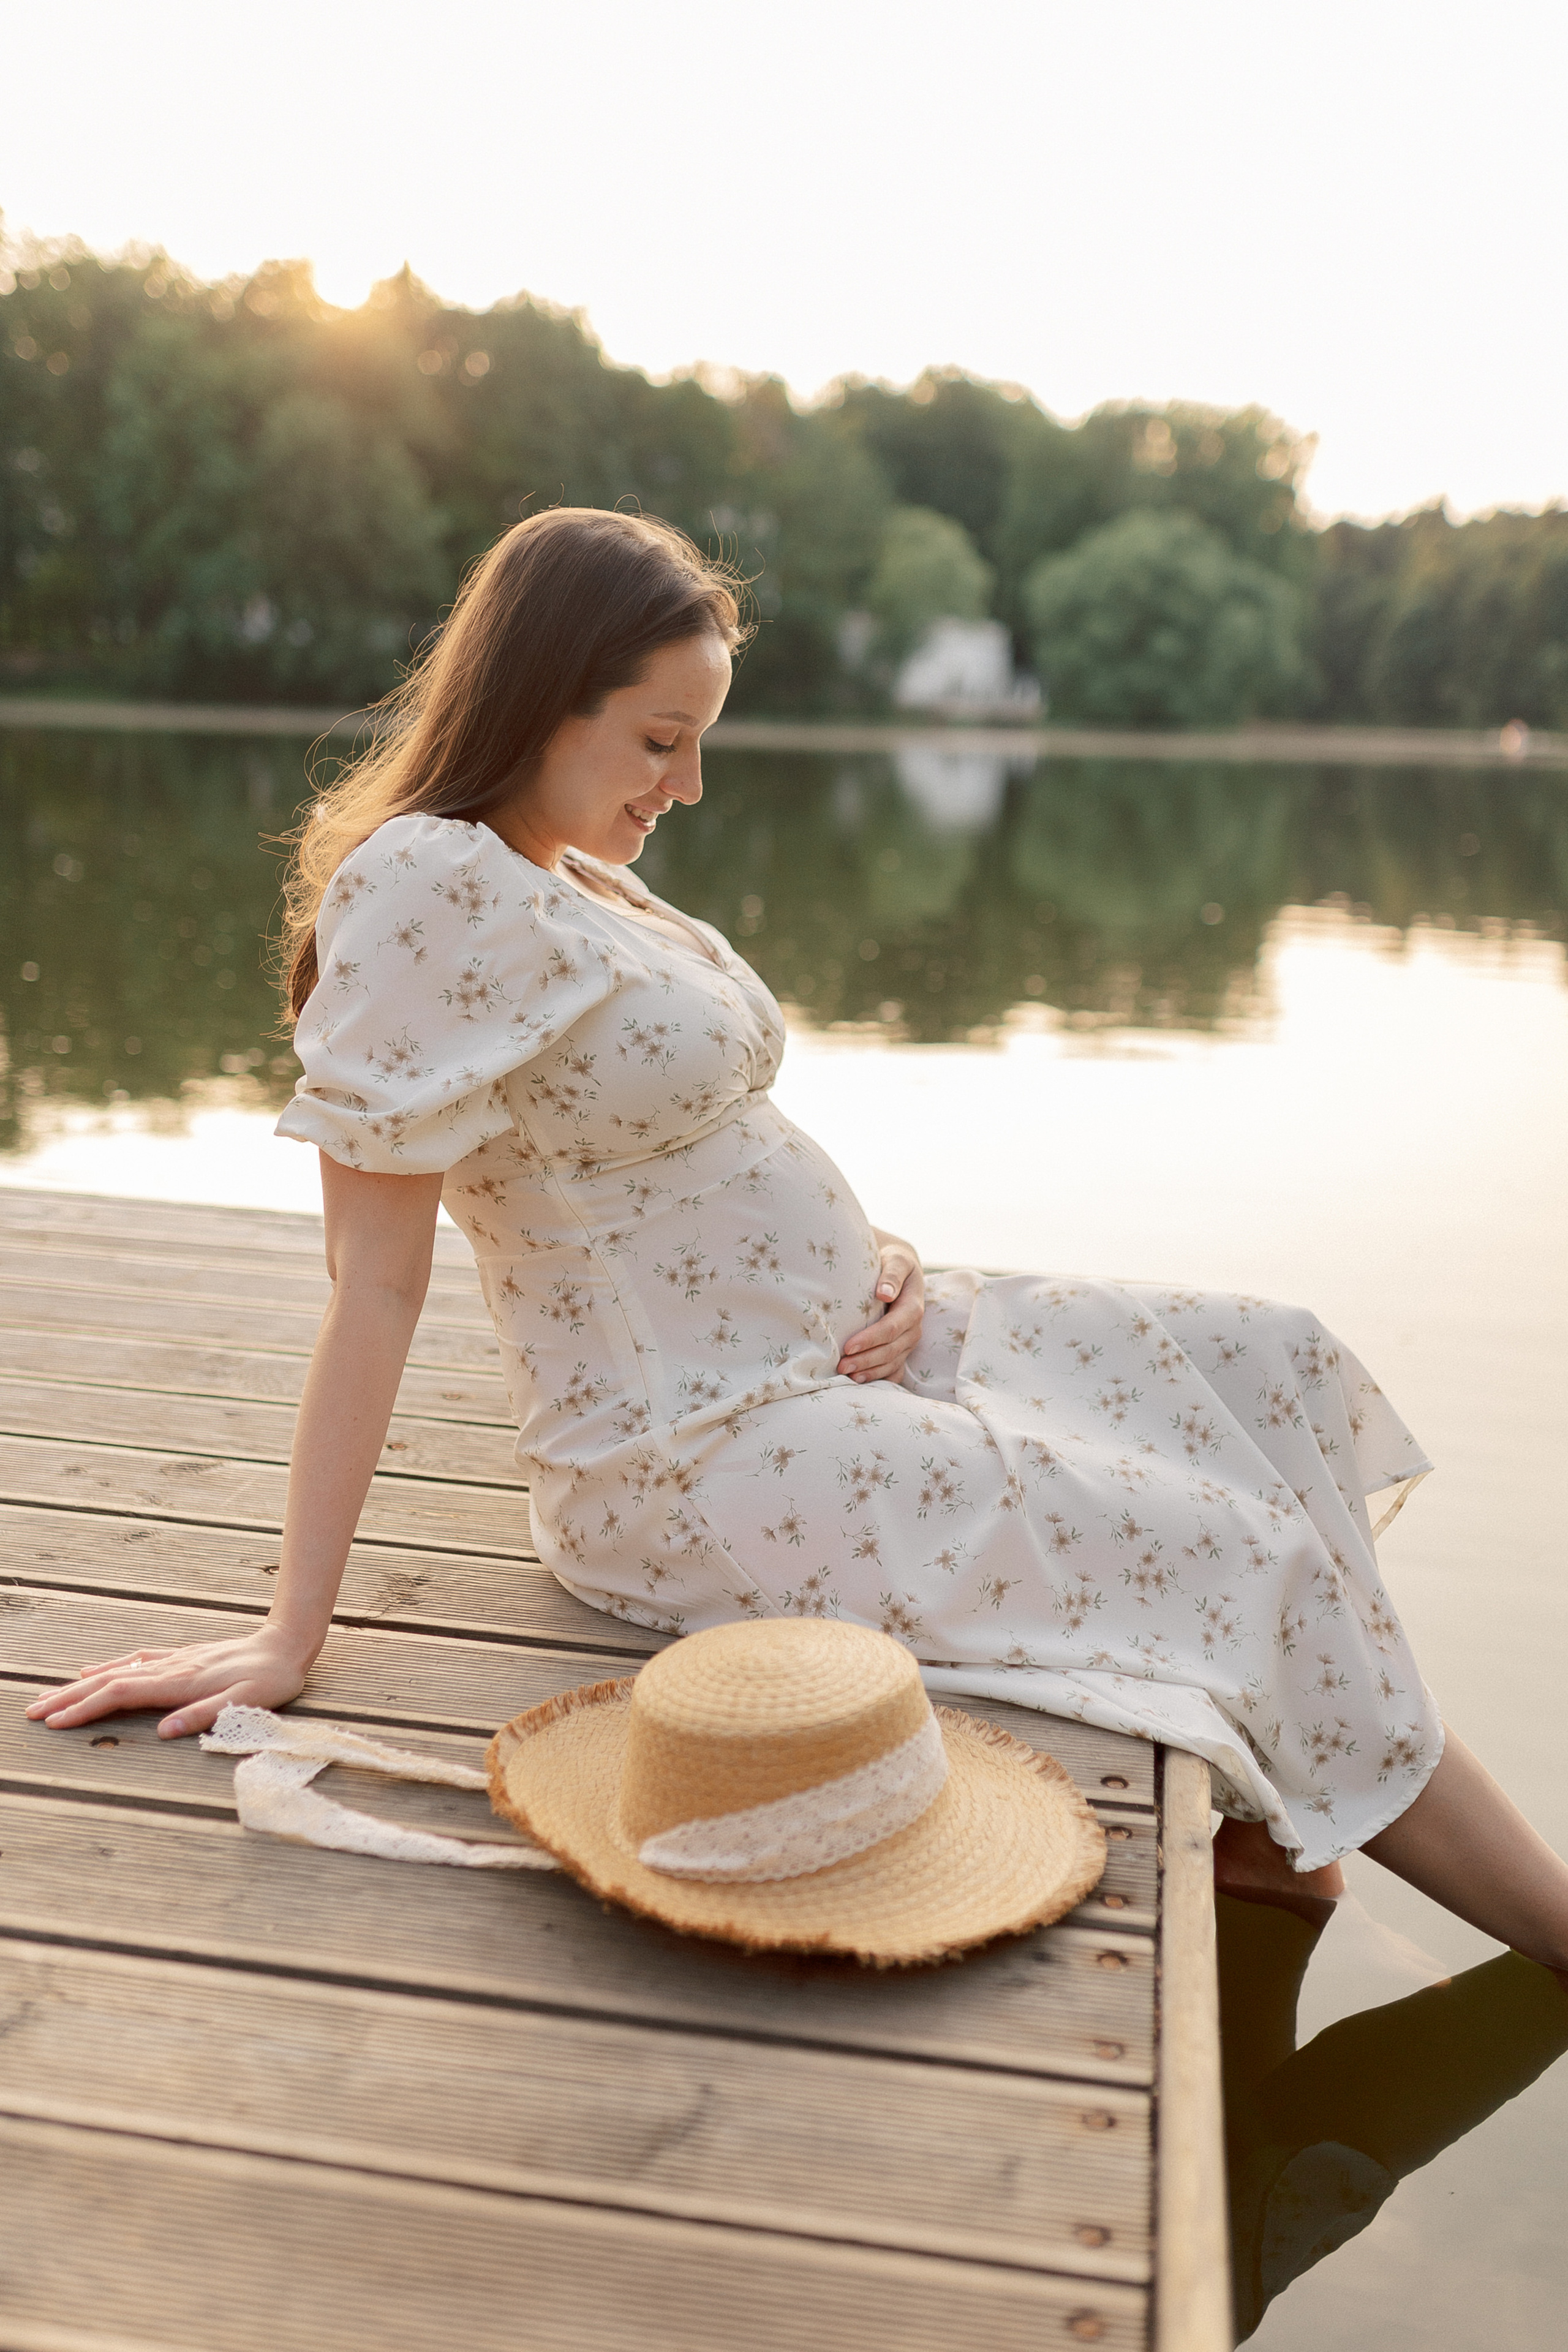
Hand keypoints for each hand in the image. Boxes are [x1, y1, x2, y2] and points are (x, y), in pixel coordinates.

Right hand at [24, 1621, 312, 1739]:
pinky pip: (134, 1661)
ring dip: (80, 1683)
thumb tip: (163, 1732)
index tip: (55, 1722)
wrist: (288, 1644)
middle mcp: (171, 1668)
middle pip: (107, 1681)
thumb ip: (205, 1716)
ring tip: (49, 1696)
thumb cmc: (272, 1679)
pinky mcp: (181, 1657)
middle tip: (32, 1712)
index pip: (121, 1695)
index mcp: (181, 1683)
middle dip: (68, 1697)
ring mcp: (174, 1660)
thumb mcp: (247, 1704)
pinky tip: (92, 1670)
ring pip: (115, 1670)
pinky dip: (108, 1666)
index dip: (86, 1708)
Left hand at [837, 1231, 925, 1384]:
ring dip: (870, 1372)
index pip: (891, 1328)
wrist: (901, 1271)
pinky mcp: (902, 1349)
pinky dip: (879, 1378)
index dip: (871, 1339)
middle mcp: (913, 1329)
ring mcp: (908, 1342)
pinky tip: (861, 1381)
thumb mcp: (896, 1260)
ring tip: (847, 1377)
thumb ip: (892, 1274)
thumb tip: (884, 1292)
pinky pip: (894, 1369)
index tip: (848, 1346)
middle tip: (841, 1366)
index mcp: (913, 1308)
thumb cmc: (894, 1264)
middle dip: (866, 1360)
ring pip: (892, 1363)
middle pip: (891, 1350)